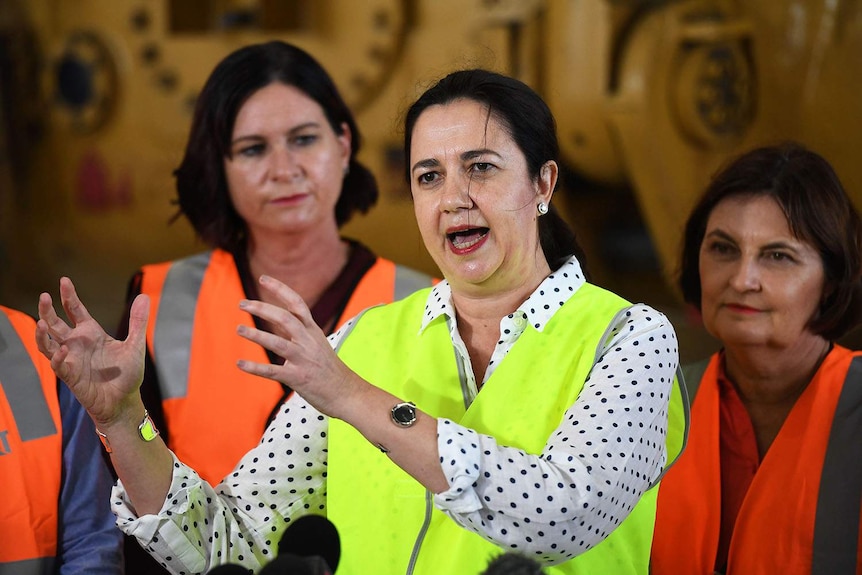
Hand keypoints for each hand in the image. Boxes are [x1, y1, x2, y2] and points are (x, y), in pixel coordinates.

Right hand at [35, 277, 149, 426]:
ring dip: (42, 333)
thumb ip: (138, 322)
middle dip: (48, 310)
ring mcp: (71, 359)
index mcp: (91, 333)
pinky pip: (58, 364)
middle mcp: (77, 343)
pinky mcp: (70, 376)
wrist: (124, 402)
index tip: (64, 280)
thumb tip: (144, 296)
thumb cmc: (127, 375)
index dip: (68, 296)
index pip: (75, 309)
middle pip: (56, 323)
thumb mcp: (135, 345)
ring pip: (48, 342)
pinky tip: (63, 349)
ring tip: (41, 322)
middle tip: (45, 296)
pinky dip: (58, 356)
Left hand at [236, 275, 362, 418]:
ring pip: (278, 343)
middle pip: (285, 318)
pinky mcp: (298, 378)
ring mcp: (303, 360)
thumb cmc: (331, 370)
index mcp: (313, 331)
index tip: (263, 278)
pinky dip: (255, 368)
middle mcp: (308, 342)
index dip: (280, 289)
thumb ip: (302, 333)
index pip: (297, 303)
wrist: (347, 393)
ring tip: (239, 329)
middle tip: (242, 303)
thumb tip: (284, 322)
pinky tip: (240, 364)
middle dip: (262, 308)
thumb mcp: (319, 344)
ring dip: (257, 335)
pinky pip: (273, 371)